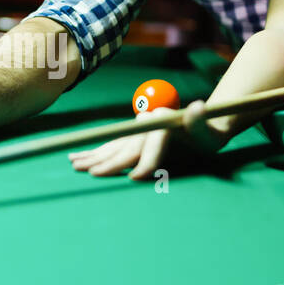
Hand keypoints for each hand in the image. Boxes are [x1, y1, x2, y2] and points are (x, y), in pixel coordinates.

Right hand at [68, 100, 229, 179]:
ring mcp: (137, 131)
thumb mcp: (210, 130)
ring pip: (112, 145)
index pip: (150, 146)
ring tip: (74, 162)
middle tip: (91, 174)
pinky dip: (95, 152)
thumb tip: (198, 106)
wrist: (205, 122)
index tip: (136, 178)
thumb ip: (201, 120)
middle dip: (108, 161)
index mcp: (161, 124)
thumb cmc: (210, 133)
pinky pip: (111, 146)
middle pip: (125, 146)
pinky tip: (78, 157)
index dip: (144, 162)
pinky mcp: (133, 137)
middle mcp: (145, 126)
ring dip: (93, 155)